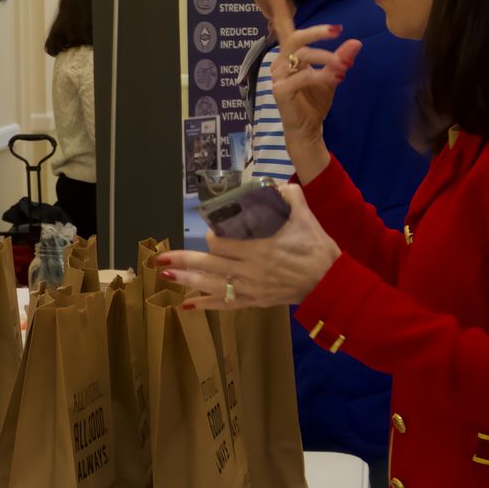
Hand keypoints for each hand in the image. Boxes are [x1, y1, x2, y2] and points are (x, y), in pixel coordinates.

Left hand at [154, 184, 339, 308]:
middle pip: (210, 265)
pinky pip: (226, 304)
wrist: (331, 282)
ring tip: (164, 275)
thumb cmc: (317, 248)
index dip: (211, 238)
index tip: (210, 232)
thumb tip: (274, 183)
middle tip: (158, 259)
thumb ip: (288, 196)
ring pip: (212, 285)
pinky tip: (185, 304)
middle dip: (183, 260)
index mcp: (260, 249)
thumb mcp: (305, 216)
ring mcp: (251, 289)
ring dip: (187, 280)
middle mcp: (250, 271)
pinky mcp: (255, 301)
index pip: (223, 244)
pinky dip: (205, 304)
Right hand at [260, 0, 358, 179]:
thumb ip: (341, 58)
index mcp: (290, 54)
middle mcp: (280, 61)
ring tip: (344, 68)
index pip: (282, 25)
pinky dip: (319, 76)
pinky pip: (300, 77)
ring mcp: (277, 77)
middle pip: (294, 37)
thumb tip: (356, 43)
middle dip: (316, 32)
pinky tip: (335, 78)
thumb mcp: (333, 75)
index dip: (276, 4)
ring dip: (326, 58)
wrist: (308, 129)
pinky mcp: (280, 92)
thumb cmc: (315, 100)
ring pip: (300, 56)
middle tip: (338, 31)